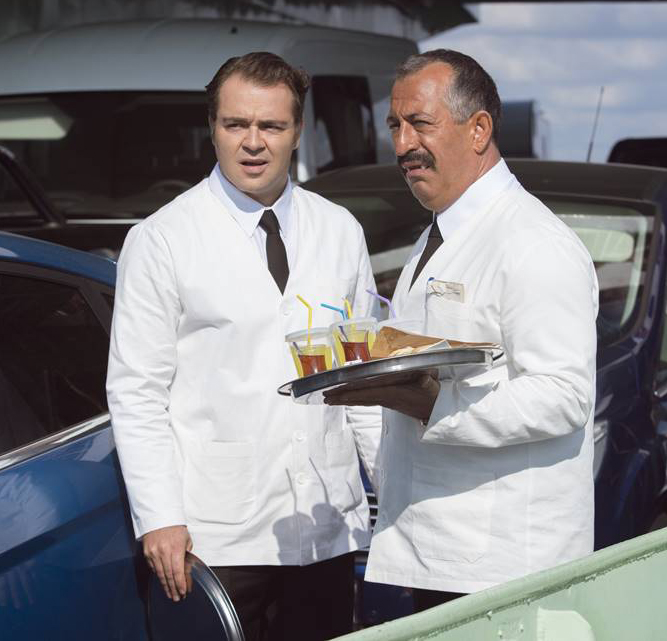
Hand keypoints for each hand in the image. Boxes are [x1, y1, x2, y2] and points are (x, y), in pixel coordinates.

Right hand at [143, 525, 192, 601]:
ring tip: (170, 594)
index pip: (178, 571)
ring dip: (165, 585)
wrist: (159, 515)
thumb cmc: (175, 526)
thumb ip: (186, 554)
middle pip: (168, 575)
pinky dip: (158, 576)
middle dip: (173, 588)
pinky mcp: (147, 553)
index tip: (183, 592)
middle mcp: (164, 552)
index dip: (180, 584)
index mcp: (176, 548)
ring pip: (160, 574)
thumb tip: (185, 568)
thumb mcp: (185, 538)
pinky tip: (162, 582)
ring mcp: (154, 553)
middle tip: (177, 597)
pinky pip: (153, 568)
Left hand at [323, 369, 439, 421]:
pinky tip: (346, 399)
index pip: (367, 392)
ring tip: (328, 399)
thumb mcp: (430, 383)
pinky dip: (354, 399)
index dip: (351, 393)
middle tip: (324, 398)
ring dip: (344, 400)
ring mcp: (384, 400)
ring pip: (360, 400)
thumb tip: (422, 373)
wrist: (436, 409)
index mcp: (392, 393)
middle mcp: (385, 398)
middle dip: (341, 397)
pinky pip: (366, 400)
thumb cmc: (431, 393)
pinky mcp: (386, 401)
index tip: (337, 393)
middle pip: (359, 398)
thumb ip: (426, 379)